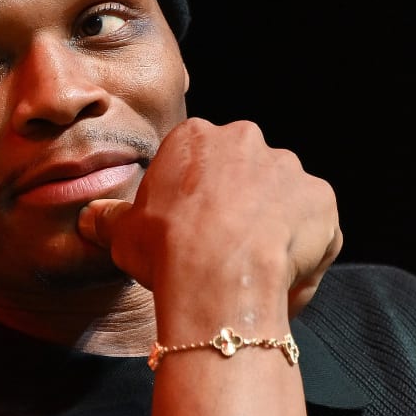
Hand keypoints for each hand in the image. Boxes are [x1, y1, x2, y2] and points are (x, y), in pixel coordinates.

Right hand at [76, 117, 342, 318]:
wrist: (219, 275)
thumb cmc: (167, 248)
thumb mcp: (124, 233)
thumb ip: (109, 219)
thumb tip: (92, 218)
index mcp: (198, 138)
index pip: (198, 163)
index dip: (194, 203)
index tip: (189, 233)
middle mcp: (249, 141)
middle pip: (245, 175)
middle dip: (238, 208)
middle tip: (223, 251)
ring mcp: (290, 169)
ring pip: (283, 201)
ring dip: (273, 228)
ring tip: (253, 270)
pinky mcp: (322, 200)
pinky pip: (315, 229)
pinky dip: (305, 251)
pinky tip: (282, 278)